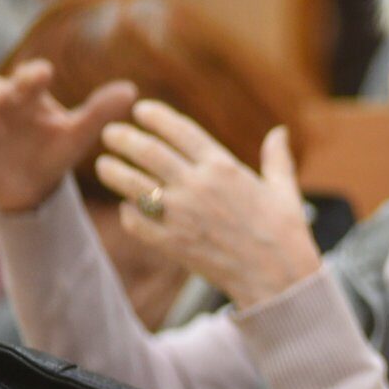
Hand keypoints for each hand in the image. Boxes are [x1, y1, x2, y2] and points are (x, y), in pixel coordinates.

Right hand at [0, 60, 136, 213]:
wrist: (36, 185)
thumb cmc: (56, 147)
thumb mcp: (79, 131)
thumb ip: (100, 111)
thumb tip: (131, 90)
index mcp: (28, 98)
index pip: (26, 79)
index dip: (31, 75)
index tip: (45, 71)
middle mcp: (2, 112)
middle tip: (7, 95)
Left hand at [95, 105, 320, 309]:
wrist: (278, 277)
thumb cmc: (285, 231)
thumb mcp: (284, 188)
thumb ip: (276, 157)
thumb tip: (280, 131)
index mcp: (223, 166)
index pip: (180, 130)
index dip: (157, 116)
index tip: (141, 110)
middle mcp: (197, 185)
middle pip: (148, 152)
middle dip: (123, 138)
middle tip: (109, 133)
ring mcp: (180, 215)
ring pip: (132, 185)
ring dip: (113, 171)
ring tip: (103, 164)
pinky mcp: (171, 243)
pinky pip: (136, 222)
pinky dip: (127, 212)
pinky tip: (126, 207)